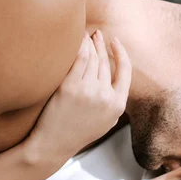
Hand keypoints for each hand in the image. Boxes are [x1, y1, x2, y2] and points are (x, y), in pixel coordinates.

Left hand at [27, 30, 130, 163]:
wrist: (55, 144)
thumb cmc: (78, 132)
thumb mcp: (106, 121)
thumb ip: (114, 101)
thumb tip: (115, 80)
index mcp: (117, 105)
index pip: (125, 71)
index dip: (121, 53)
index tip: (115, 42)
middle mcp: (105, 96)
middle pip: (105, 62)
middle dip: (102, 44)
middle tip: (97, 34)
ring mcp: (88, 91)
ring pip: (92, 58)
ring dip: (90, 43)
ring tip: (85, 35)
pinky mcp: (70, 87)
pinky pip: (78, 60)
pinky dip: (79, 46)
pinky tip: (77, 41)